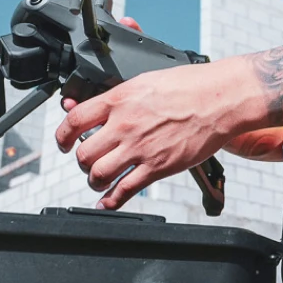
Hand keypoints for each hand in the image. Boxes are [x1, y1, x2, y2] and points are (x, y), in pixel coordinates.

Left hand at [55, 57, 263, 209]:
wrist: (220, 99)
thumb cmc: (189, 86)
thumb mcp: (144, 79)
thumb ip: (115, 95)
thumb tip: (88, 101)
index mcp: (119, 100)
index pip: (74, 120)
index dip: (62, 136)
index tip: (64, 142)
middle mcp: (125, 125)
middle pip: (84, 154)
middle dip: (82, 162)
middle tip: (89, 161)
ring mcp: (141, 148)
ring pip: (99, 174)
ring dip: (95, 180)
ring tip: (100, 179)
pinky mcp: (158, 167)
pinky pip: (125, 191)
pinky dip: (111, 202)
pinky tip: (107, 203)